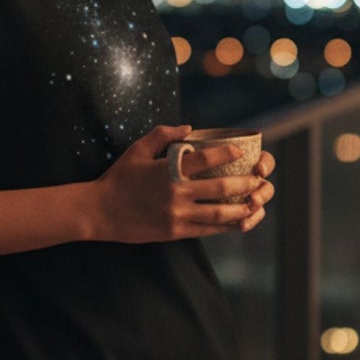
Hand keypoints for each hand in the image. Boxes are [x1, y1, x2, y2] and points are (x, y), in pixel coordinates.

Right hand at [88, 124, 269, 243]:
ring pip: (219, 213)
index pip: (206, 159)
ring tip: (257, 203)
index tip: (242, 152)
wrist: (99, 211)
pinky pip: (207, 230)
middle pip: (220, 188)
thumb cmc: (119, 177)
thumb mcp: (137, 150)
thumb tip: (189, 128)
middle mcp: (176, 193)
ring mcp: (177, 215)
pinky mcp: (174, 232)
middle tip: (260, 180)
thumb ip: (163, 135)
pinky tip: (240, 223)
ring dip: (242, 208)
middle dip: (245, 184)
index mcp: (169, 170)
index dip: (228, 155)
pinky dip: (226, 227)